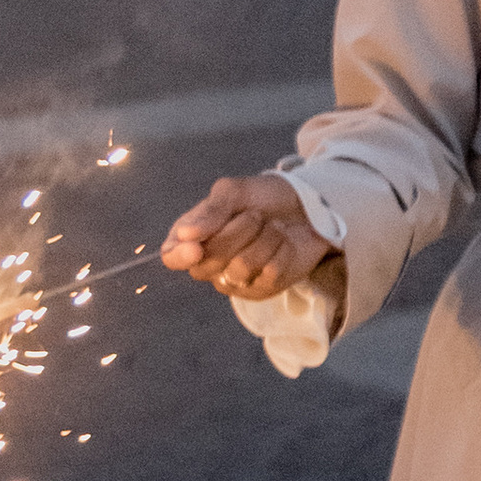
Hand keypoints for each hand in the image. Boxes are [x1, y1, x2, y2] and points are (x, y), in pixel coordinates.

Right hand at [161, 172, 337, 303]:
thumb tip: (184, 235)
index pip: (172, 256)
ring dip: (264, 238)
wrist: (308, 204)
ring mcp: (235, 280)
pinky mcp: (263, 289)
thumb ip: (210, 211)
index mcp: (193, 237)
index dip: (181, 256)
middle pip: (208, 262)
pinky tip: (284, 243)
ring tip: (273, 227)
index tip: (196, 248)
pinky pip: (269, 272)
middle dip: (238, 231)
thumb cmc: (264, 197)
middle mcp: (209, 264)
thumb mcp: (235, 192)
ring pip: (241, 268)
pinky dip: (281, 249)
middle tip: (256, 215)